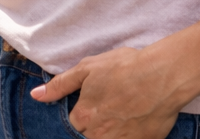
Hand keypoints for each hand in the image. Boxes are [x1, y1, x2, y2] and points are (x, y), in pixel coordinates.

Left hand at [31, 46, 184, 138]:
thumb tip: (36, 96)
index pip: (74, 123)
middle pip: (89, 135)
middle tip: (111, 107)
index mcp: (83, 116)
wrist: (163, 75)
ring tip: (122, 114)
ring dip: (110, 131)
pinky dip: (128, 136)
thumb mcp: (86, 69)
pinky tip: (135, 122)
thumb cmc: (124, 67)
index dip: (83, 111)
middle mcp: (99, 134)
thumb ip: (60, 85)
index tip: (94, 102)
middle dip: (95, 125)